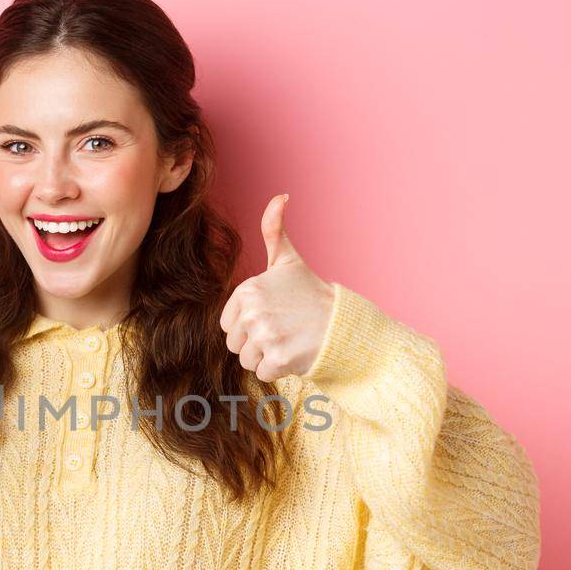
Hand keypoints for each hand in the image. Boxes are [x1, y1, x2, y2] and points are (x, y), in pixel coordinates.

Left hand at [219, 194, 334, 380]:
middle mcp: (253, 311)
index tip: (273, 316)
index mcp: (247, 290)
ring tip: (289, 341)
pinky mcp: (277, 359)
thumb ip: (274, 230)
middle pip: (235, 345)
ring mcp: (265, 335)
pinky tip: (295, 353)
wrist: (343, 324)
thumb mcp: (288, 261)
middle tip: (283, 330)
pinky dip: (278, 370)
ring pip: (247, 360)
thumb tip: (280, 196)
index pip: (227, 325)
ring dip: (266, 357)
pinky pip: (262, 373)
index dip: (248, 325)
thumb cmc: (310, 294)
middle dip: (256, 343)